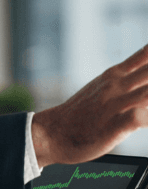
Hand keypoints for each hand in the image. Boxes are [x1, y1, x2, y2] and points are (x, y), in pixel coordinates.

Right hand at [32, 44, 147, 167]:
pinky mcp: (114, 125)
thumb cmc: (78, 115)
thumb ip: (126, 79)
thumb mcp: (101, 88)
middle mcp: (117, 86)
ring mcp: (115, 104)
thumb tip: (142, 73)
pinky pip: (141, 117)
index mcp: (114, 75)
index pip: (146, 55)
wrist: (49, 133)